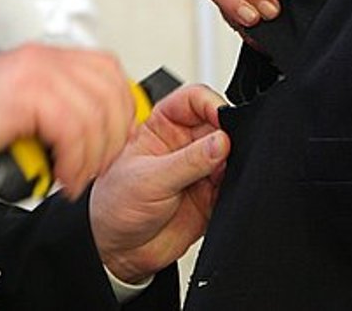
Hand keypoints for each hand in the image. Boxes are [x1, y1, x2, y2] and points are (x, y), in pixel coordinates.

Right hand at [0, 44, 133, 193]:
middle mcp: (40, 59)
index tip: (114, 141)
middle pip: (108, 89)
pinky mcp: (24, 94)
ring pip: (94, 112)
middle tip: (96, 167)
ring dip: (91, 156)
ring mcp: (32, 72)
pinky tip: (62, 178)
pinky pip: (73, 129)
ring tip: (74, 179)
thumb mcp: (21, 116)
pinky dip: (74, 161)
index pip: (106, 69)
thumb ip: (56, 112)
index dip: (120, 106)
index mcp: (41, 59)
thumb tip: (97, 131)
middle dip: (111, 136)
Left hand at [89, 84, 229, 283]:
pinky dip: (237, 188)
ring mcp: (200, 170)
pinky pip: (234, 185)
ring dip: (235, 163)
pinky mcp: (211, 196)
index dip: (211, 104)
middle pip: (220, 125)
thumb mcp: (148, 179)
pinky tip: (225, 194)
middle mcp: (185, 145)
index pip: (194, 100)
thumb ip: (188, 161)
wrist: (117, 251)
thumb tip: (221, 141)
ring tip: (220, 178)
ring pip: (232, 155)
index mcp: (163, 127)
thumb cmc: (114, 205)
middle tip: (228, 152)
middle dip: (230, 135)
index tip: (222, 120)